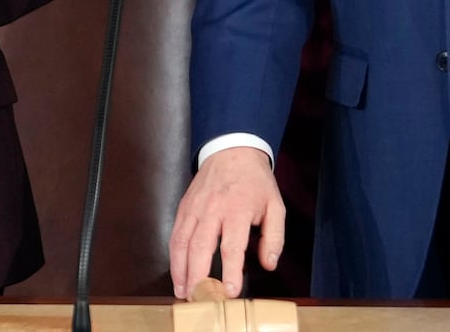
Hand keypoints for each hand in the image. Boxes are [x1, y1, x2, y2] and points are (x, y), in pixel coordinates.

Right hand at [168, 147, 284, 300]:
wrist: (232, 150)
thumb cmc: (255, 182)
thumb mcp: (275, 206)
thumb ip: (274, 237)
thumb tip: (268, 264)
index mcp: (238, 209)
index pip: (232, 245)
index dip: (230, 271)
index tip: (230, 291)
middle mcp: (213, 209)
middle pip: (201, 247)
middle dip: (198, 276)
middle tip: (200, 298)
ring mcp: (196, 208)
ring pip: (182, 242)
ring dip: (181, 270)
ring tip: (184, 291)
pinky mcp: (184, 207)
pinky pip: (175, 234)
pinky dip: (173, 255)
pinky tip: (177, 271)